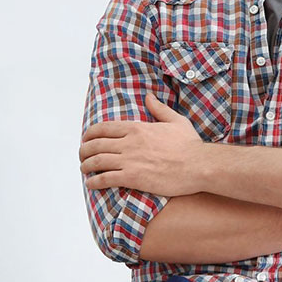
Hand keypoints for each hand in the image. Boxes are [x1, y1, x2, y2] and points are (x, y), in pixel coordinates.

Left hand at [80, 92, 205, 195]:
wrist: (198, 165)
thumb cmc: (190, 145)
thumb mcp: (176, 121)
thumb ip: (159, 109)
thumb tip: (149, 97)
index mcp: (138, 128)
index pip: (103, 128)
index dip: (90, 134)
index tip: (87, 139)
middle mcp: (130, 143)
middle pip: (95, 145)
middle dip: (84, 150)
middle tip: (82, 156)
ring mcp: (130, 161)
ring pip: (96, 162)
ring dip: (85, 166)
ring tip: (84, 169)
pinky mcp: (132, 178)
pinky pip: (105, 179)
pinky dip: (94, 182)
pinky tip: (91, 184)